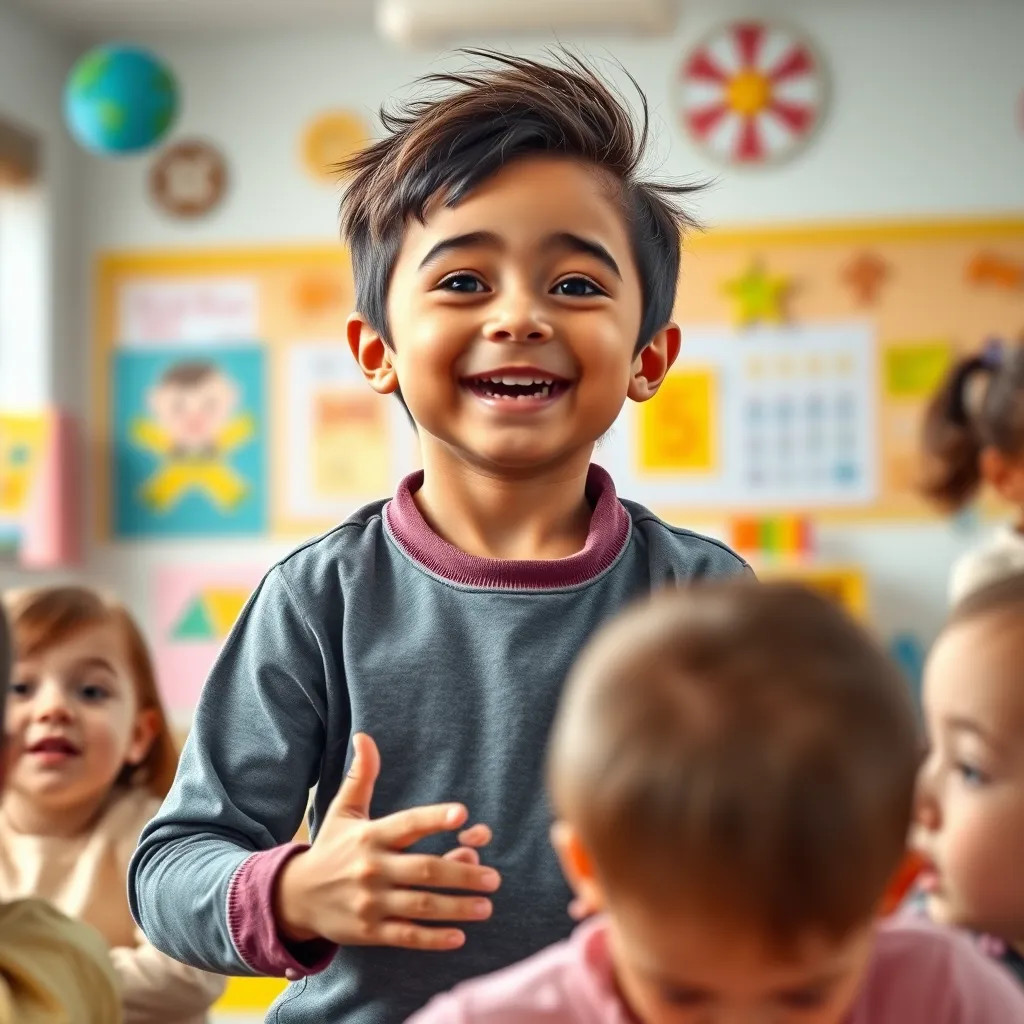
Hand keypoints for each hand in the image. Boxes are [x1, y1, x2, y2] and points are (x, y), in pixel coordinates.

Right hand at [274, 733, 501, 950]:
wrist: (294, 898)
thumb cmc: (331, 848)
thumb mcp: (343, 810)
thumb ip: (361, 776)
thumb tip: (365, 736)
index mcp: (371, 835)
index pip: (408, 824)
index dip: (434, 818)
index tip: (462, 814)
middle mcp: (372, 867)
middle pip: (424, 869)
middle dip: (462, 873)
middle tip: (495, 877)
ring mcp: (371, 902)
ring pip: (421, 905)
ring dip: (457, 907)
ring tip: (487, 905)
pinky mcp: (370, 931)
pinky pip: (406, 936)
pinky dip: (433, 939)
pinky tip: (459, 937)